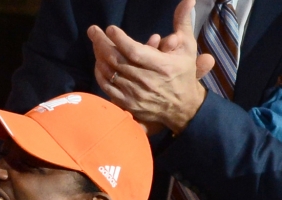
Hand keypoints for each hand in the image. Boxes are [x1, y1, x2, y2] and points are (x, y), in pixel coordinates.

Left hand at [88, 0, 211, 133]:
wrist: (182, 107)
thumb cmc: (183, 73)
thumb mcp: (188, 47)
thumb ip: (183, 22)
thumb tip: (188, 0)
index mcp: (162, 66)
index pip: (135, 51)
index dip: (121, 40)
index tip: (110, 29)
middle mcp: (146, 80)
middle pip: (118, 60)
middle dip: (102, 43)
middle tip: (93, 30)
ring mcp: (135, 93)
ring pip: (111, 72)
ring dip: (99, 56)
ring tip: (96, 41)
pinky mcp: (127, 103)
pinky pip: (108, 87)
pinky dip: (101, 73)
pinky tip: (98, 62)